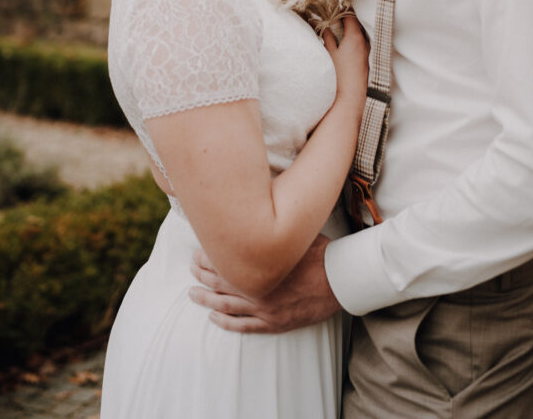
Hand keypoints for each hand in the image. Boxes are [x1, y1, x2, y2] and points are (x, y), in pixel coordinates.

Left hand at [189, 234, 340, 332]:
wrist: (341, 281)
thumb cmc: (319, 252)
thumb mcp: (295, 231)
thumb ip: (274, 225)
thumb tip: (259, 206)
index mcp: (261, 262)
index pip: (224, 259)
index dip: (207, 255)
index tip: (198, 249)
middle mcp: (258, 287)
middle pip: (220, 281)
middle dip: (202, 274)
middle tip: (191, 267)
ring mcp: (264, 308)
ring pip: (226, 305)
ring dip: (206, 299)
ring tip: (192, 293)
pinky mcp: (274, 323)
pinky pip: (243, 326)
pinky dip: (225, 322)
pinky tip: (213, 318)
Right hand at [322, 12, 368, 112]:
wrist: (350, 98)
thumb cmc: (338, 75)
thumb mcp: (328, 52)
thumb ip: (327, 36)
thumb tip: (322, 24)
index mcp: (355, 37)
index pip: (351, 16)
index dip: (342, 10)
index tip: (334, 7)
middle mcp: (364, 43)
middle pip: (357, 24)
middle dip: (345, 20)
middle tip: (333, 17)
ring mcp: (367, 53)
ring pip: (359, 35)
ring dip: (350, 31)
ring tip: (337, 30)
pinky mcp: (366, 62)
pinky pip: (360, 46)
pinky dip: (353, 42)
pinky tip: (343, 46)